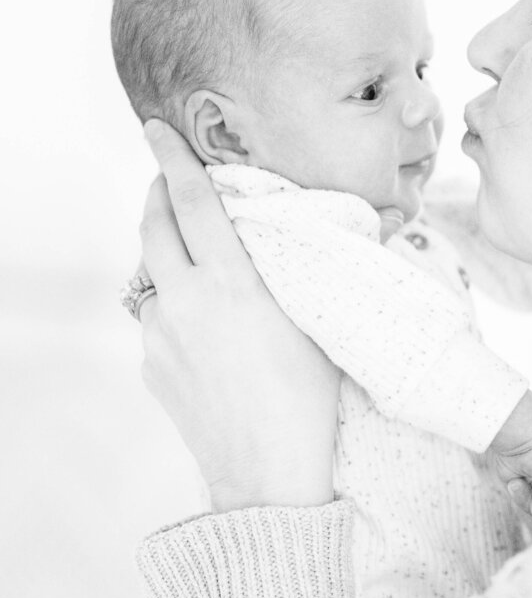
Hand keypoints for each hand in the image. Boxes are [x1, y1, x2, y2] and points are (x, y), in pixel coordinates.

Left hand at [138, 120, 341, 512]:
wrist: (270, 471)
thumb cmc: (311, 395)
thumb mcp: (313, 319)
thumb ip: (291, 272)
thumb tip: (306, 236)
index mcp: (231, 282)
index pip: (193, 202)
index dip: (173, 158)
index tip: (157, 126)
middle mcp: (185, 301)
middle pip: (153, 226)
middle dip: (156, 191)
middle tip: (166, 173)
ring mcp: (160, 335)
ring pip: (153, 275)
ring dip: (169, 255)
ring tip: (203, 263)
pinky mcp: (151, 365)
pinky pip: (157, 318)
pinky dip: (174, 306)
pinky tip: (206, 328)